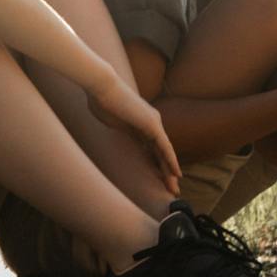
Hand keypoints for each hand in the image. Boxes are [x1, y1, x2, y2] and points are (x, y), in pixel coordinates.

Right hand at [87, 78, 183, 197]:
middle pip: (161, 153)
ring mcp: (154, 123)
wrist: (102, 87)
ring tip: (175, 188)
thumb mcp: (111, 121)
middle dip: (166, 172)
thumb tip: (113, 134)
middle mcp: (152, 123)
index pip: (152, 149)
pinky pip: (165, 147)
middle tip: (171, 189)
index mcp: (141, 124)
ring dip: (171, 171)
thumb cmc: (101, 101)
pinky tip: (176, 173)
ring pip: (165, 152)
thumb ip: (119, 129)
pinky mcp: (152, 125)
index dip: (156, 165)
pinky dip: (171, 161)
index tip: (158, 180)